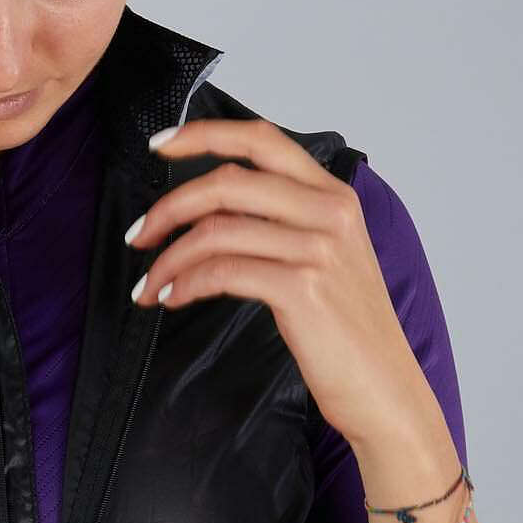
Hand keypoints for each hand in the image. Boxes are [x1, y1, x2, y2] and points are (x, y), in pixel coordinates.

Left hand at [128, 117, 430, 446]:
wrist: (383, 387)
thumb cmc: (346, 331)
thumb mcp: (326, 259)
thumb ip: (285, 224)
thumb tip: (214, 213)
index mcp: (333, 195)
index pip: (261, 140)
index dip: (203, 136)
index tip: (160, 146)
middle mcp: (329, 212)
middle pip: (227, 183)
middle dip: (168, 208)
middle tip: (138, 236)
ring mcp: (317, 249)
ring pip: (216, 231)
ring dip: (168, 259)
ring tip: (149, 286)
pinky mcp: (302, 288)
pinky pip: (222, 272)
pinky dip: (185, 284)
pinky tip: (173, 298)